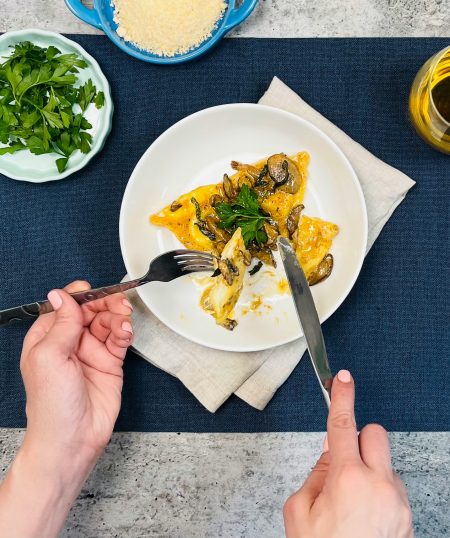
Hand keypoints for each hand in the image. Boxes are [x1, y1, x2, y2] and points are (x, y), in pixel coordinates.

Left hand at [21, 280, 132, 461]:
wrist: (73, 439)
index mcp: (47, 337)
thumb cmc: (51, 405)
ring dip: (118, 317)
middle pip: (91, 311)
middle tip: (119, 304)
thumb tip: (60, 294)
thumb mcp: (49, 357)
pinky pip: (120, 339)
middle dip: (106, 304)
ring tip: (124, 322)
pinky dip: (125, 332)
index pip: (65, 305)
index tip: (94, 292)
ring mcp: (91, 351)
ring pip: (108, 322)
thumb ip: (60, 323)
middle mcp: (69, 342)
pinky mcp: (110, 362)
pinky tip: (126, 332)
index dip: (81, 296)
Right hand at [283, 370, 412, 537]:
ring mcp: (397, 500)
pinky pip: (393, 486)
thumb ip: (313, 476)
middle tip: (343, 463)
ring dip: (369, 471)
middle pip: (375, 433)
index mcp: (347, 478)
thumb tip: (328, 457)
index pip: (343, 424)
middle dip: (358, 440)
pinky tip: (365, 517)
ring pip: (385, 462)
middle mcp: (379, 485)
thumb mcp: (299, 512)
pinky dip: (379, 492)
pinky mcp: (407, 515)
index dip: (342, 396)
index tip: (344, 378)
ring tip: (352, 504)